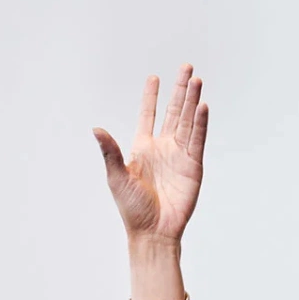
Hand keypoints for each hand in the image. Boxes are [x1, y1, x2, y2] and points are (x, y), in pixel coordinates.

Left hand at [94, 64, 208, 242]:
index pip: (148, 115)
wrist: (152, 232)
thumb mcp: (116, 176)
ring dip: (192, 100)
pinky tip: (202, 106)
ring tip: (197, 79)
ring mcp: (180, 155)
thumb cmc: (132, 208)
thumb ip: (110, 151)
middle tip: (187, 67)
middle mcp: (163, 147)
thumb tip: (96, 128)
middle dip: (180, 89)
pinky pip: (197, 139)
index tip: (154, 77)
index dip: (151, 97)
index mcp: (143, 148)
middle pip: (174, 111)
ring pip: (188, 121)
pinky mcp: (193, 166)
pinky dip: (200, 123)